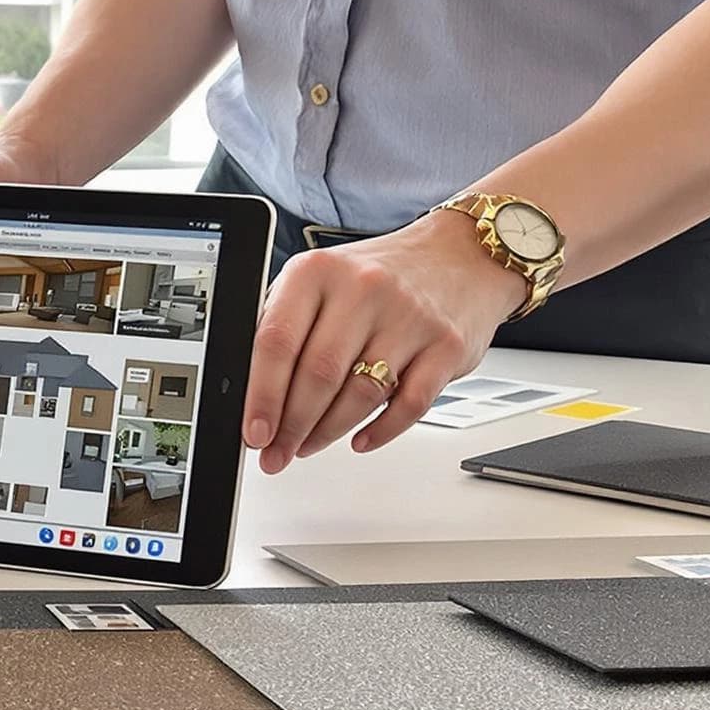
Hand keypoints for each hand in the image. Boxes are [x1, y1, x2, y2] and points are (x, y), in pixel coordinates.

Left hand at [242, 209, 528, 472]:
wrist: (460, 256)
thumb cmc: (377, 276)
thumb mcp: (319, 281)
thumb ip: (285, 325)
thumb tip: (249, 393)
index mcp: (318, 272)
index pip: (278, 341)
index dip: (261, 396)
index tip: (254, 432)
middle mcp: (364, 289)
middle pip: (318, 374)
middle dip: (291, 426)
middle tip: (277, 453)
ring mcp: (409, 317)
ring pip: (360, 394)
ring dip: (328, 432)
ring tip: (308, 446)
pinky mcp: (446, 346)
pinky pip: (409, 404)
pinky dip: (380, 431)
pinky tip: (360, 440)